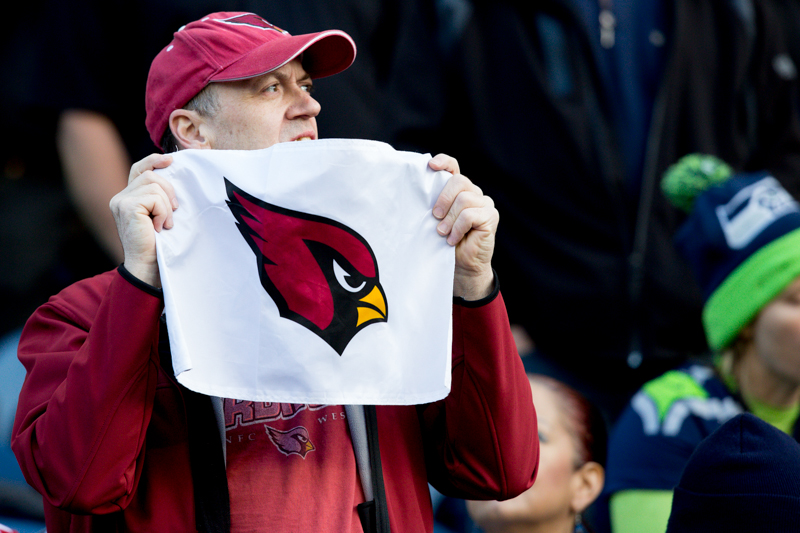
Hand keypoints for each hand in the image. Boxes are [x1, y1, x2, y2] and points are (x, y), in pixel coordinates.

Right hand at [109, 154, 175, 286]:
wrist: (146, 265)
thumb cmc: (157, 243)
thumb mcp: (158, 215)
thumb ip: (157, 197)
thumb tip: (172, 175)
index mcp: (127, 197)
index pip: (139, 169)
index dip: (154, 160)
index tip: (171, 160)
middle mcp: (120, 197)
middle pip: (151, 175)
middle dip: (169, 191)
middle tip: (174, 211)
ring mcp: (121, 201)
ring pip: (154, 185)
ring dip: (167, 205)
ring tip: (165, 223)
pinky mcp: (127, 207)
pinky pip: (155, 198)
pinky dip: (163, 212)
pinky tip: (160, 227)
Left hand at [429, 154, 497, 299]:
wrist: (462, 266)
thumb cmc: (446, 242)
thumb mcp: (436, 221)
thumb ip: (434, 205)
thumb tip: (418, 193)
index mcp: (459, 190)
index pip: (453, 168)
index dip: (444, 162)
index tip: (431, 166)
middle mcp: (474, 193)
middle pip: (458, 181)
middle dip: (443, 199)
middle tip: (434, 217)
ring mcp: (485, 203)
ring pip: (464, 200)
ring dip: (449, 219)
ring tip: (443, 234)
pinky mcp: (491, 216)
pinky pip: (470, 215)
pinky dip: (458, 228)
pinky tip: (453, 239)